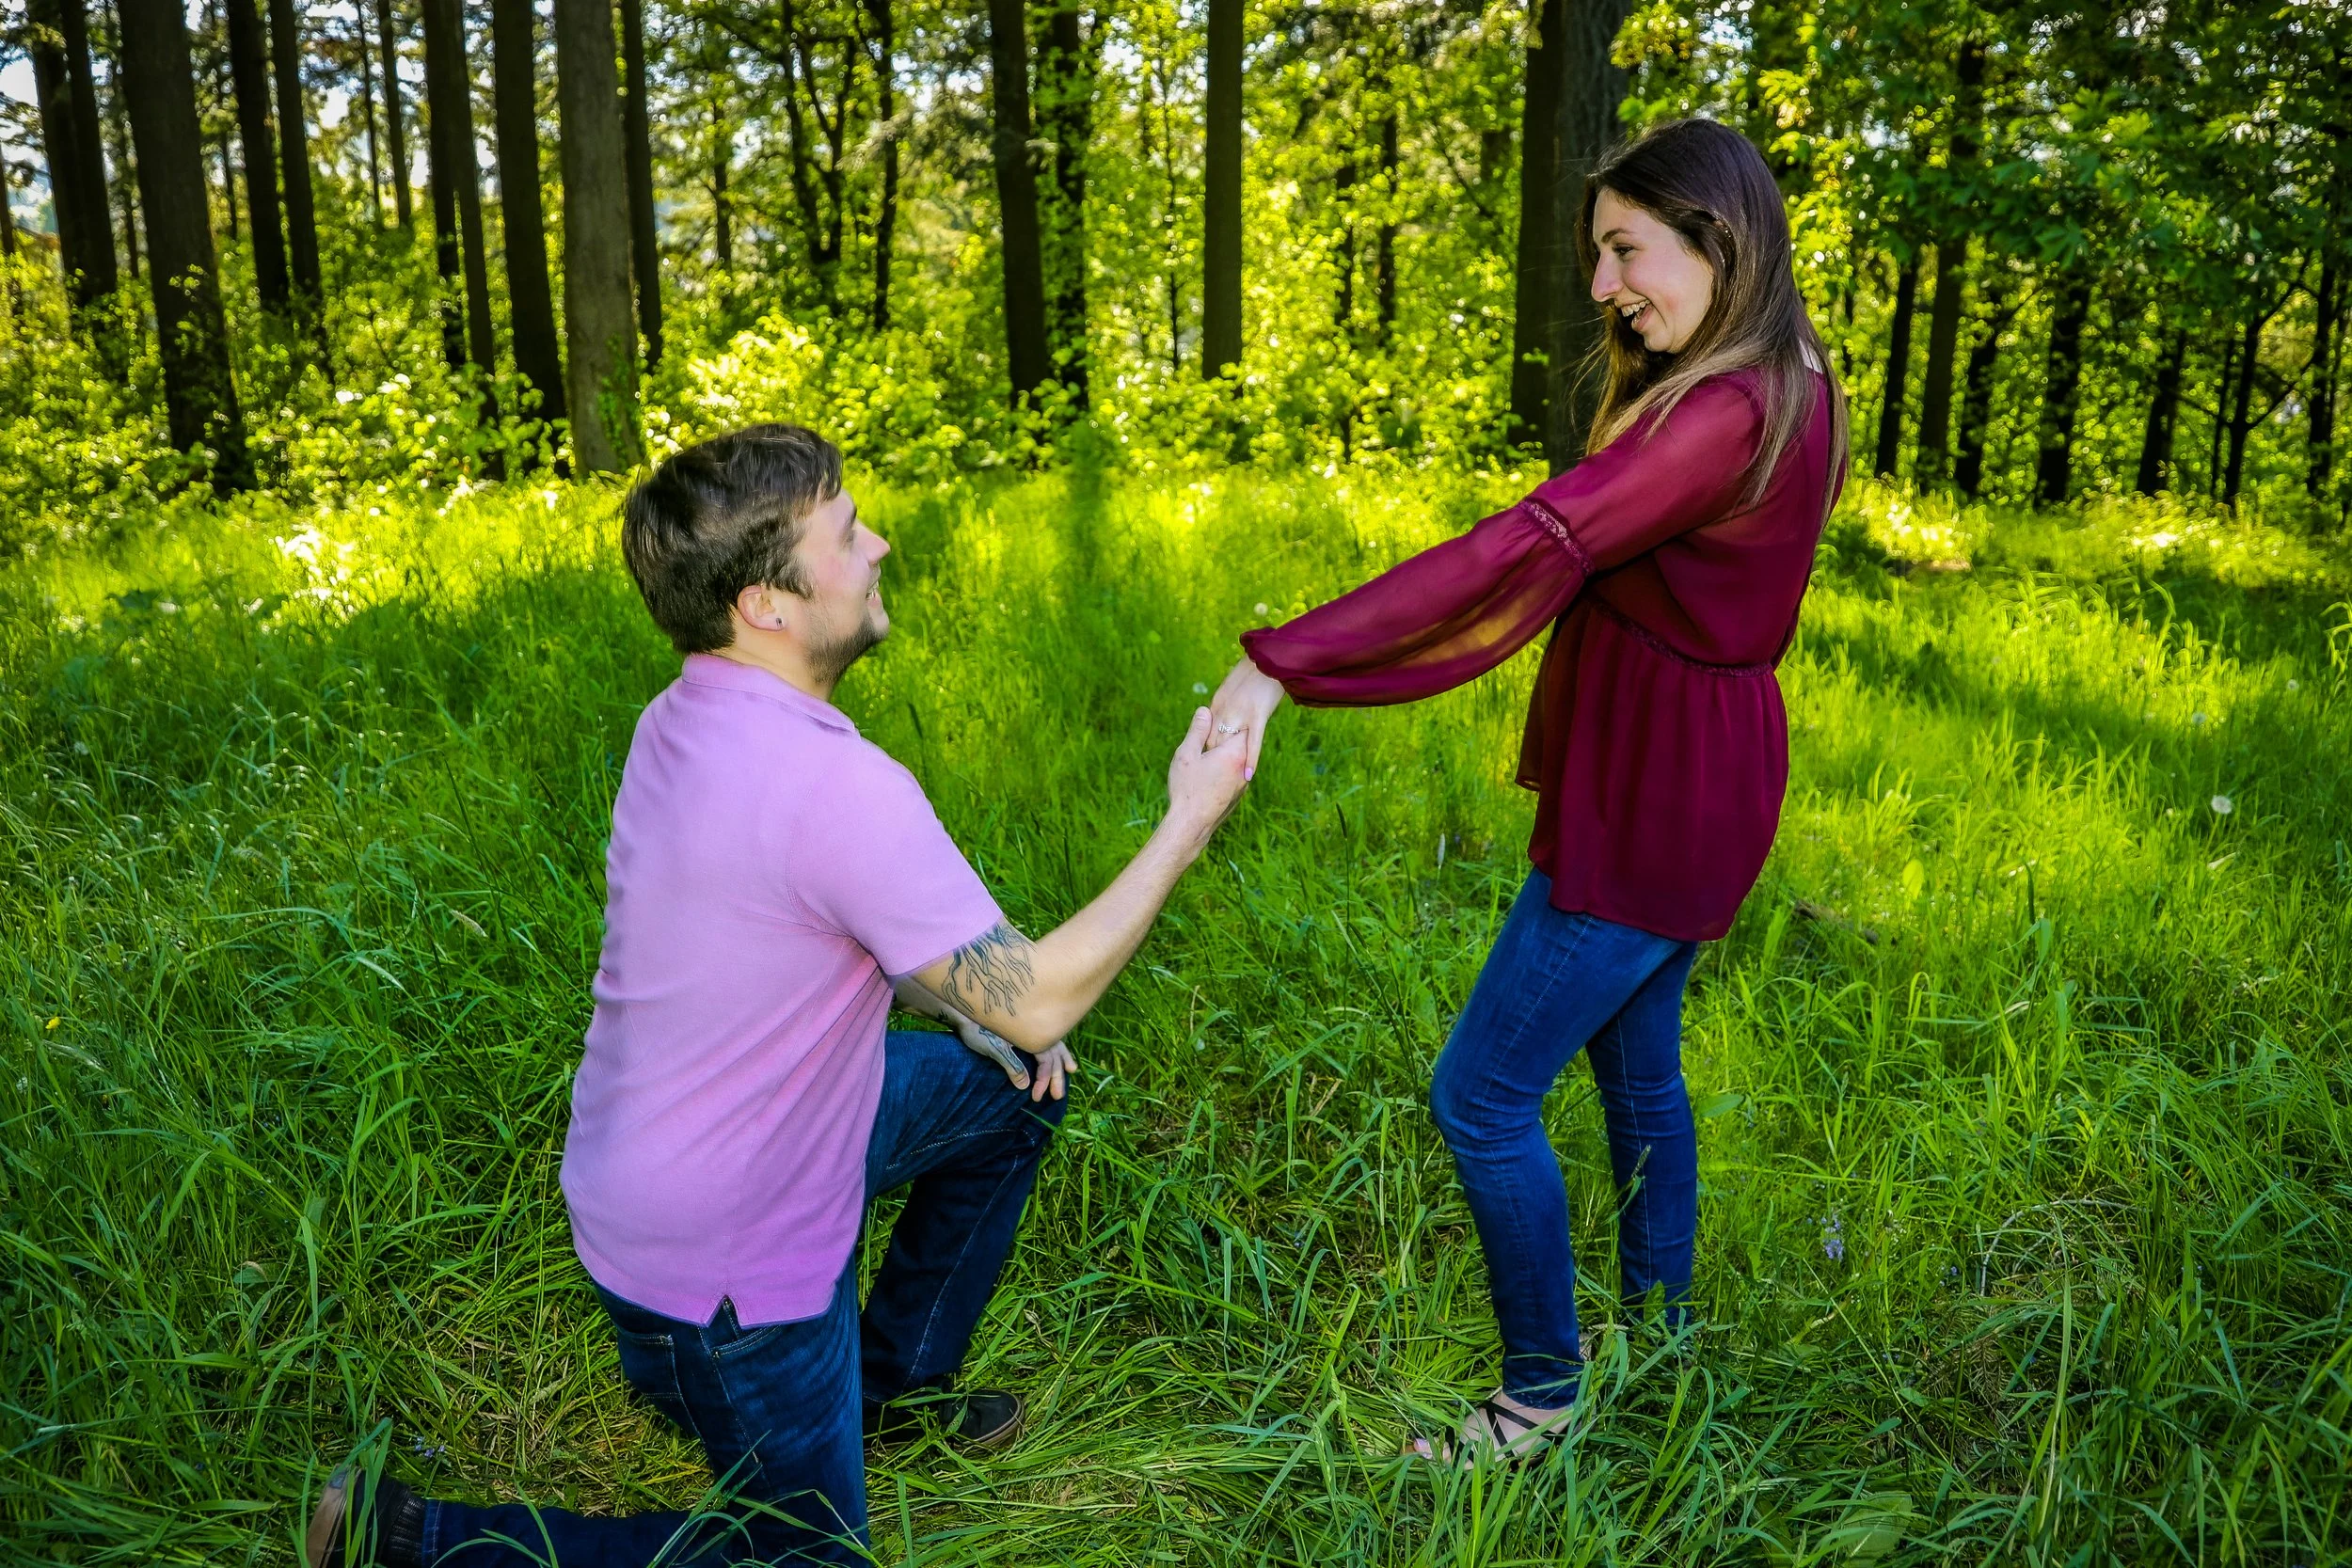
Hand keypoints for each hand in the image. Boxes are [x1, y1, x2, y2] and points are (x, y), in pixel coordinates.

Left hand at [947, 1008, 1073, 1100]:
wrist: (963, 1011)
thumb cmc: (976, 1030)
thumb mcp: (994, 1048)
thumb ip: (1011, 1065)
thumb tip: (1025, 1085)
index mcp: (1031, 1034)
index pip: (1046, 1060)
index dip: (1044, 1080)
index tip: (1035, 1097)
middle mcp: (1034, 1029)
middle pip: (1053, 1054)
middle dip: (1056, 1076)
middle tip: (1057, 1097)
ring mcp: (1030, 1028)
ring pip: (1053, 1045)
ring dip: (1061, 1059)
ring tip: (1071, 1070)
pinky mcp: (1023, 1029)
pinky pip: (1045, 1040)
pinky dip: (1053, 1047)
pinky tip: (1055, 1051)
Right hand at [1166, 705, 1249, 842]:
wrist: (1192, 825)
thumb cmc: (1187, 788)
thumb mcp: (1187, 754)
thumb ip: (1197, 731)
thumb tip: (1204, 710)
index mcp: (1234, 754)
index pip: (1241, 727)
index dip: (1230, 720)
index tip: (1220, 716)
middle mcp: (1243, 768)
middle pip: (1242, 744)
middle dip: (1229, 736)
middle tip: (1214, 730)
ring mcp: (1243, 784)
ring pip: (1239, 761)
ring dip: (1228, 755)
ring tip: (1210, 752)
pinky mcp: (1238, 796)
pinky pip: (1236, 775)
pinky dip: (1227, 770)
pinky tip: (1212, 772)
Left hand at [1208, 657, 1284, 780]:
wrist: (1268, 657)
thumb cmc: (1253, 672)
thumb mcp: (1232, 688)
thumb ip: (1224, 706)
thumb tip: (1218, 719)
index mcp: (1217, 705)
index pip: (1206, 735)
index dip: (1205, 753)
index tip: (1202, 770)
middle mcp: (1224, 712)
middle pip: (1215, 744)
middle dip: (1213, 764)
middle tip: (1209, 786)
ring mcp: (1240, 715)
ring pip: (1231, 745)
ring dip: (1229, 765)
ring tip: (1227, 788)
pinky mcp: (1257, 716)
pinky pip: (1253, 742)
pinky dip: (1251, 759)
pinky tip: (1248, 775)